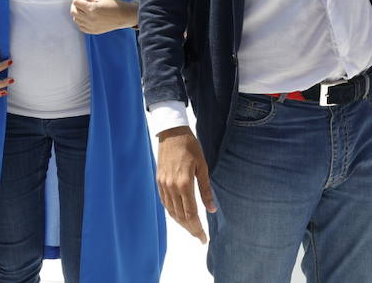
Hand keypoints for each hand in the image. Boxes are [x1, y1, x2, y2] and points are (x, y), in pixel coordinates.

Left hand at [71, 0, 136, 33]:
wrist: (124, 16)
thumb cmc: (115, 5)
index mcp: (92, 9)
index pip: (76, 2)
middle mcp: (90, 19)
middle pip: (73, 11)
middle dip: (74, 4)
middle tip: (79, 0)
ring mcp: (91, 27)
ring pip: (76, 20)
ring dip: (77, 13)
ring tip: (82, 9)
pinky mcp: (93, 31)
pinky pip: (81, 27)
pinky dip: (80, 22)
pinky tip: (85, 17)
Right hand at [156, 128, 215, 242]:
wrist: (172, 132)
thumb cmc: (190, 147)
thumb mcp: (202, 167)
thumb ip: (206, 190)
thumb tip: (212, 210)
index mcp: (184, 184)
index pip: (191, 214)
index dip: (197, 228)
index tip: (204, 238)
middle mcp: (171, 187)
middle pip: (180, 216)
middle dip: (190, 229)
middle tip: (199, 236)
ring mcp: (163, 184)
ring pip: (171, 211)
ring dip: (181, 222)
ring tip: (191, 228)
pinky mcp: (159, 181)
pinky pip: (165, 202)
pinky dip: (172, 212)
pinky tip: (179, 215)